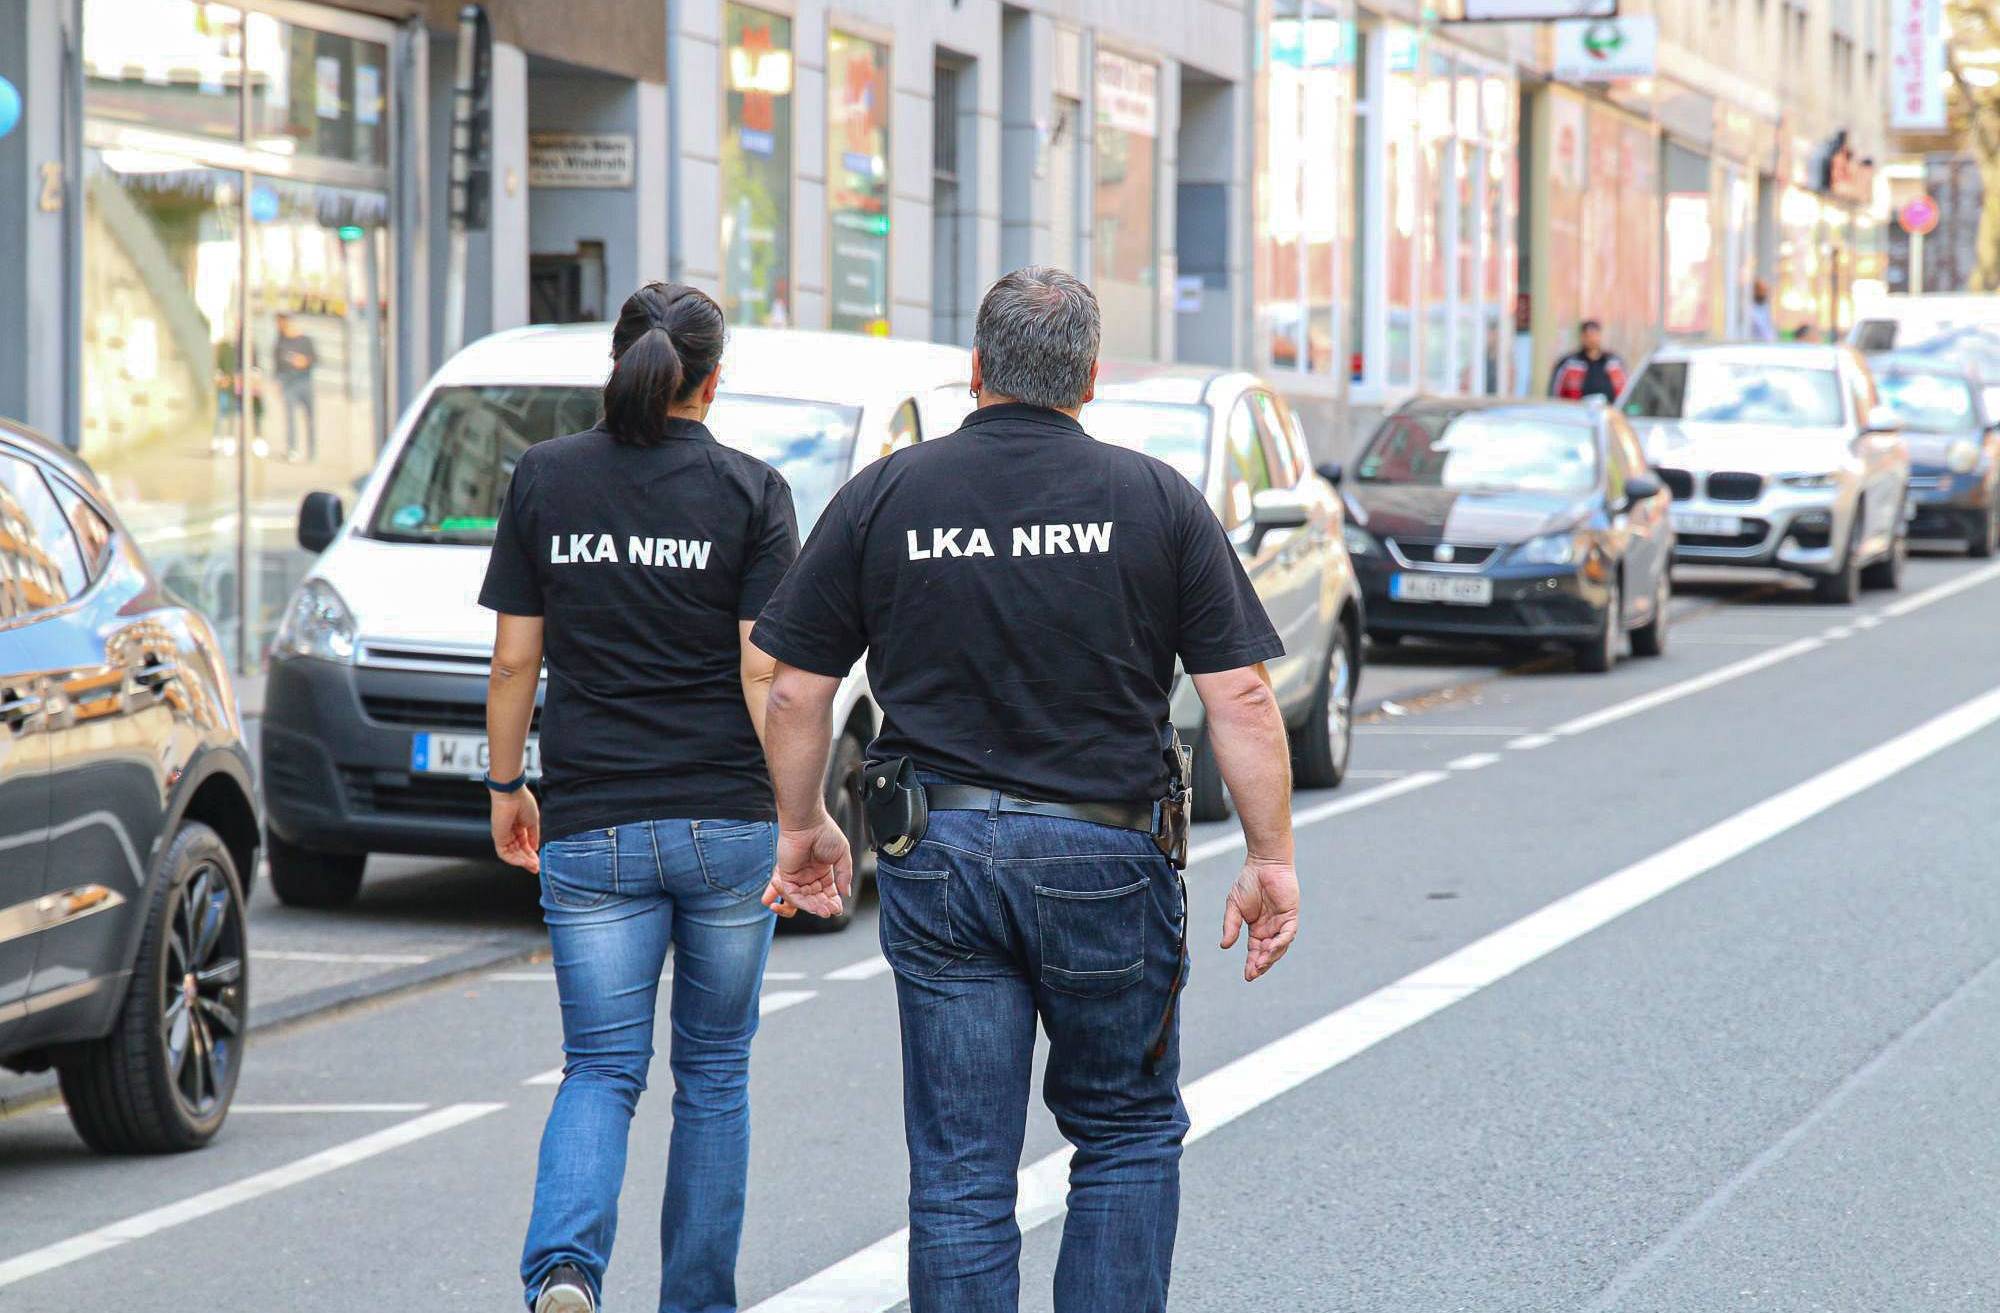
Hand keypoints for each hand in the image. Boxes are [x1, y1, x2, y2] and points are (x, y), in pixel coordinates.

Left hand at [491, 788, 540, 873]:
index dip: (532, 854)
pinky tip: (524, 862)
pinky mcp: (498, 838)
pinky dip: (514, 860)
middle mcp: (509, 833)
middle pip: (518, 852)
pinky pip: (505, 854)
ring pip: (512, 855)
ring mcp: (503, 836)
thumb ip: (534, 836)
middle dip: (528, 861)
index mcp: (518, 827)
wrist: (512, 794)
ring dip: (522, 862)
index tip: (538, 862)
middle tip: (536, 867)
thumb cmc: (522, 802)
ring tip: (533, 866)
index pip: (524, 845)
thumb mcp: (533, 822)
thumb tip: (535, 847)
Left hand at [768, 812, 852, 919]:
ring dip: (814, 907)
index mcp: (823, 869)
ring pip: (804, 899)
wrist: (808, 822)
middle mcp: (809, 874)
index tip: (839, 907)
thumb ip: (844, 875)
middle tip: (832, 911)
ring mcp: (797, 875)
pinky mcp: (786, 875)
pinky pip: (792, 894)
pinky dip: (801, 902)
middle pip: (815, 897)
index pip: (827, 891)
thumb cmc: (824, 831)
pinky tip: (813, 906)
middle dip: (824, 906)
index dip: (833, 901)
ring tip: (824, 911)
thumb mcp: (842, 854)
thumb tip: (846, 893)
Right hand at [1221, 857, 1297, 981]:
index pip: (1255, 951)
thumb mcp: (1234, 906)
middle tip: (1253, 973)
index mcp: (1257, 928)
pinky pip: (1287, 933)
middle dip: (1261, 964)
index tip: (1247, 975)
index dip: (1252, 963)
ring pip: (1279, 946)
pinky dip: (1280, 942)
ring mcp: (1281, 923)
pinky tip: (1271, 949)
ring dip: (1270, 956)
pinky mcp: (1290, 916)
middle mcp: (1270, 928)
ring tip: (1261, 964)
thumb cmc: (1249, 881)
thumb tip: (1224, 945)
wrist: (1263, 863)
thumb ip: (1230, 926)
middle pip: (1268, 952)